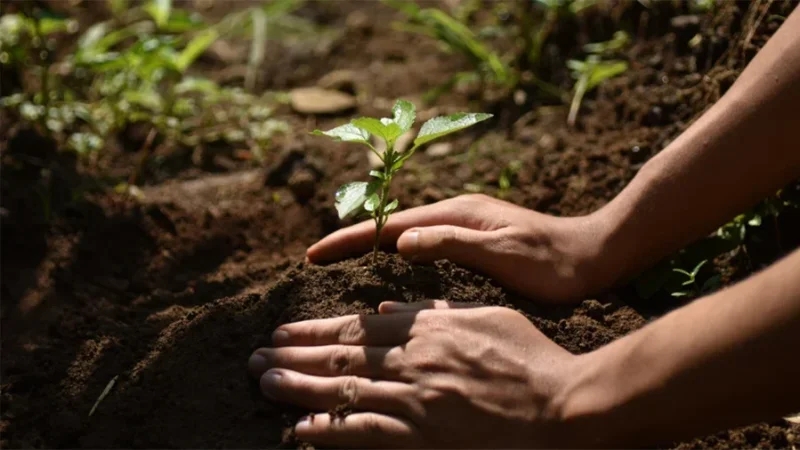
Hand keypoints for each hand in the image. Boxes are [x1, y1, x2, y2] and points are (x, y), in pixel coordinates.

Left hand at [248, 301, 579, 447]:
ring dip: (298, 387)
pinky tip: (301, 428)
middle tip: (255, 357)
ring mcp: (414, 400)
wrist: (563, 406)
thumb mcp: (484, 316)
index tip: (284, 331)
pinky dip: (329, 429)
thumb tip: (389, 304)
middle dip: (293, 355)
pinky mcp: (422, 437)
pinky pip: (364, 433)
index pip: (355, 327)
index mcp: (425, 327)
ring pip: (342, 390)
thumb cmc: (530, 357)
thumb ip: (434, 309)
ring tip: (264, 382)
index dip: (314, 329)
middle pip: (339, 356)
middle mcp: (411, 360)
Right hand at [307, 194, 610, 303]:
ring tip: (339, 263)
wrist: (596, 256)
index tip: (314, 254)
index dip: (350, 240)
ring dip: (371, 247)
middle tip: (315, 259)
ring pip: (405, 235)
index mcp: (458, 213)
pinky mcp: (475, 241)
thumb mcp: (503, 253)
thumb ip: (452, 243)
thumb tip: (401, 239)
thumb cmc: (553, 262)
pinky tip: (389, 269)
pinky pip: (422, 246)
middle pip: (391, 225)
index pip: (390, 225)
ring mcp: (466, 227)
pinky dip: (396, 256)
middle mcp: (457, 214)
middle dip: (352, 240)